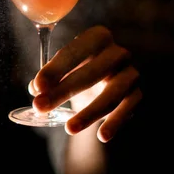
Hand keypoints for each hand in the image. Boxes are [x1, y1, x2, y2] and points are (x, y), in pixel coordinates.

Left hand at [29, 26, 141, 141]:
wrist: (107, 81)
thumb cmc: (80, 69)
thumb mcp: (63, 70)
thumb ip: (48, 79)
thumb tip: (36, 89)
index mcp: (97, 37)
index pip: (74, 52)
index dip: (54, 70)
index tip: (37, 87)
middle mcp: (117, 52)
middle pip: (90, 74)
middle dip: (63, 92)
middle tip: (40, 107)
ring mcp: (130, 72)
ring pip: (111, 95)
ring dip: (88, 113)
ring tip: (69, 128)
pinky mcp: (137, 93)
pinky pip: (127, 109)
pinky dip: (115, 123)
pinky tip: (101, 136)